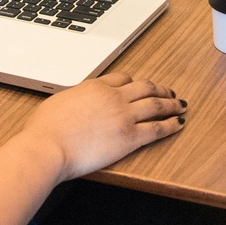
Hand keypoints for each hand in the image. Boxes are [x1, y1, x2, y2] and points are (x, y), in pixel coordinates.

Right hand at [18, 72, 184, 180]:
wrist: (48, 145)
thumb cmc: (45, 129)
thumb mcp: (59, 102)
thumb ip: (74, 100)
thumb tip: (74, 104)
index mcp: (95, 87)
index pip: (123, 79)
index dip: (136, 82)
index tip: (141, 86)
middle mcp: (113, 97)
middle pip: (145, 87)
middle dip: (159, 89)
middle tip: (168, 92)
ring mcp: (124, 116)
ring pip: (156, 104)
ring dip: (171, 103)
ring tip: (180, 104)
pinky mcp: (130, 137)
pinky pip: (157, 128)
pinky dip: (172, 124)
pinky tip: (179, 123)